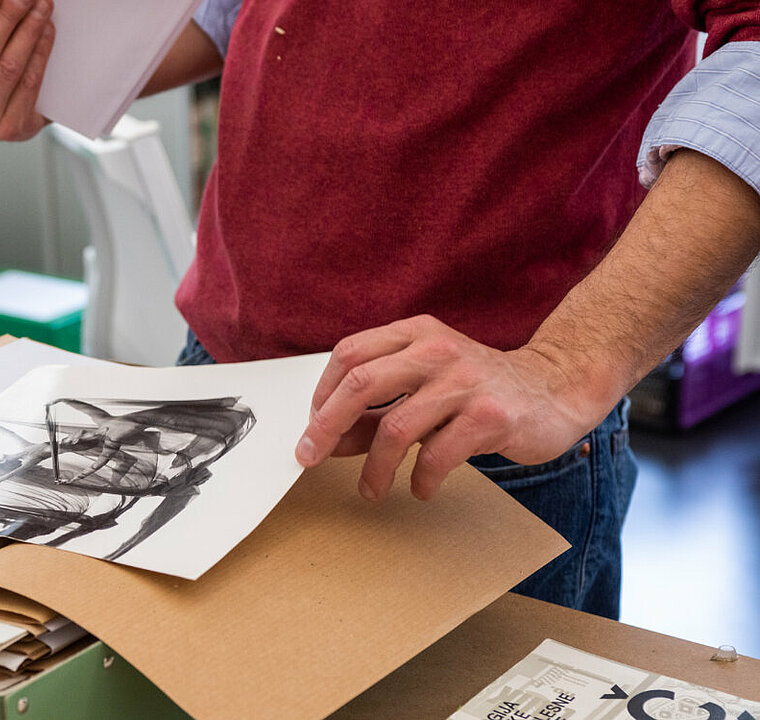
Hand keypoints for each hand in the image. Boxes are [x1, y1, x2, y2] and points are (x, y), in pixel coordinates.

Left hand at [294, 315, 605, 501]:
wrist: (556, 390)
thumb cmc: (479, 390)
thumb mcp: (424, 388)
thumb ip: (377, 410)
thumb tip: (328, 440)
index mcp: (416, 333)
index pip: (350, 354)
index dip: (322, 393)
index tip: (312, 427)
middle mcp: (437, 349)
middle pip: (361, 383)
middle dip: (326, 426)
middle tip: (310, 457)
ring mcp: (465, 380)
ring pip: (395, 427)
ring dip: (374, 468)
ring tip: (371, 489)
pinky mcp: (490, 415)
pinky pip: (436, 455)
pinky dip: (420, 480)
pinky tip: (420, 489)